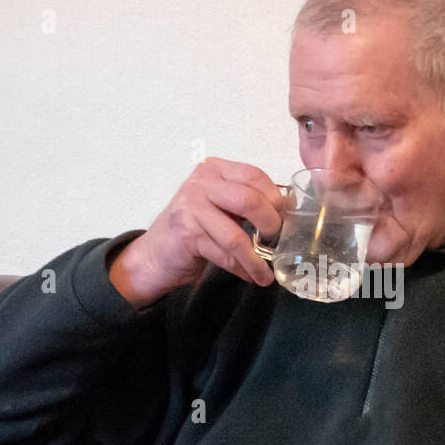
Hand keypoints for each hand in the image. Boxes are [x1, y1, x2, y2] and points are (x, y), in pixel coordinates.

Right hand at [109, 158, 285, 307]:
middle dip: (269, 225)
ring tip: (265, 272)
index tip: (286, 218)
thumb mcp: (220, 204)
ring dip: (255, 259)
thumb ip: (246, 201)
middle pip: (248, 200)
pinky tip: (249, 275)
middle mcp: (201, 183)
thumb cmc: (195, 227)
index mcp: (214, 170)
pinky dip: (241, 268)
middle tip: (277, 242)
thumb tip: (287, 213)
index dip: (275, 199)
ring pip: (236, 236)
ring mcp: (191, 207)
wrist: (157, 252)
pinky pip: (223, 254)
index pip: (254, 176)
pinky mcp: (186, 234)